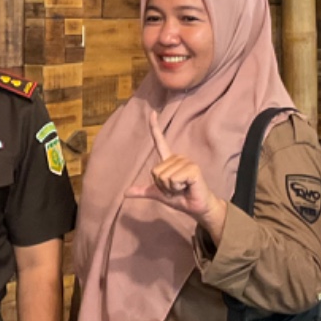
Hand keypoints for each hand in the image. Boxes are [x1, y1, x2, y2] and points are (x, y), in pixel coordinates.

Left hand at [124, 111, 228, 236]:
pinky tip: (187, 187)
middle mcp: (177, 158)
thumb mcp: (158, 194)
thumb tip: (125, 193)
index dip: (155, 128)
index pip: (160, 141)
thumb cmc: (179, 198)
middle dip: (163, 186)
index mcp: (169, 160)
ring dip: (170, 188)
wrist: (195, 207)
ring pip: (163, 176)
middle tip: (175, 189)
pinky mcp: (192, 169)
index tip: (153, 113)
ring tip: (181, 188)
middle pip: (156, 171)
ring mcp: (186, 162)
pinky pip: (173, 179)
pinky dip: (177, 188)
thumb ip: (143, 191)